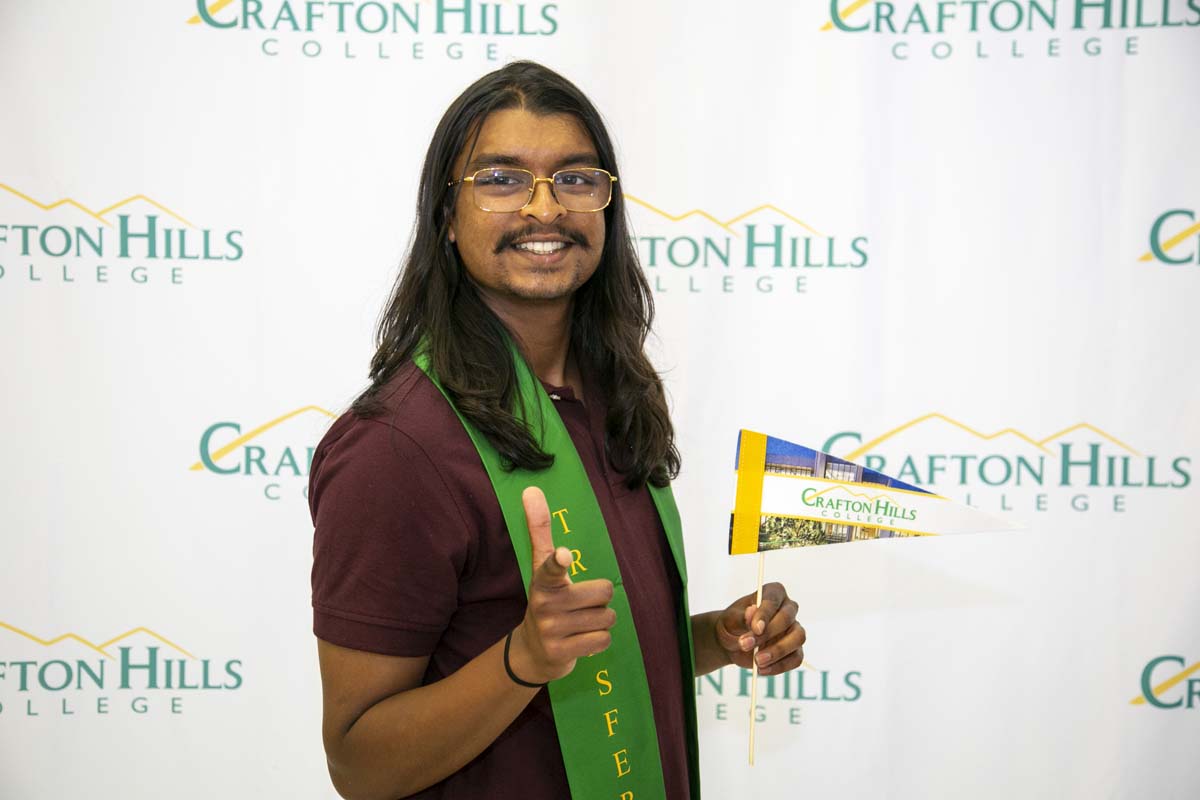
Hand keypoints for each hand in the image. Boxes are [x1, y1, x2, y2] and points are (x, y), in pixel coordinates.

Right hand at [507, 487, 616, 684]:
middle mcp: (545, 604)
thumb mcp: (542, 567)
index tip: (563, 556)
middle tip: (580, 606)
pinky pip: (603, 640)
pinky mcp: (561, 652)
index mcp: (543, 580)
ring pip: (606, 618)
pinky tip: (581, 640)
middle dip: (600, 601)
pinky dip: (598, 641)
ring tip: (579, 623)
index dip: (558, 561)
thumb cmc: (547, 600)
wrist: (532, 651)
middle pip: (604, 594)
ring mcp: (552, 630)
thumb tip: (531, 489)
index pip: (550, 566)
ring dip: (600, 622)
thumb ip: (540, 530)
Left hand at [713, 583, 805, 675]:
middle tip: (746, 645)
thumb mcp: (731, 619)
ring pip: (798, 638)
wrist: (732, 642)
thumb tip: (752, 611)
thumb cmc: (732, 624)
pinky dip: (780, 666)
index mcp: (773, 593)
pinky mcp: (795, 649)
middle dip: (768, 634)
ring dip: (778, 651)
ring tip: (757, 661)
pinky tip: (762, 670)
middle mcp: (788, 609)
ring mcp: (794, 629)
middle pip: (787, 619)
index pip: (773, 600)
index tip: (755, 628)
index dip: (765, 614)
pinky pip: (796, 658)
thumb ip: (742, 616)